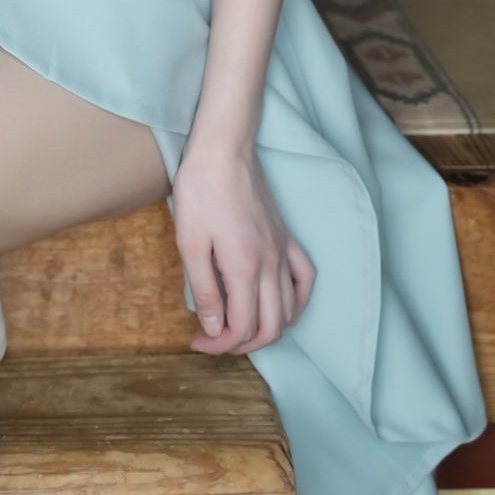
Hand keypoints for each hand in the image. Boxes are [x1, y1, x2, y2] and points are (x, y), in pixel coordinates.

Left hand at [172, 139, 314, 355]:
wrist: (223, 149)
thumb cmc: (200, 190)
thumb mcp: (190, 242)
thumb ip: (205, 290)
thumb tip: (214, 329)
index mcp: (244, 268)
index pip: (241, 328)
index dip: (218, 345)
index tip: (197, 342)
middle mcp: (270, 264)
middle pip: (269, 328)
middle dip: (242, 345)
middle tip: (214, 341)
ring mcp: (282, 250)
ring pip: (288, 310)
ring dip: (267, 329)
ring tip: (238, 328)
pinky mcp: (286, 237)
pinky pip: (304, 278)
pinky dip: (296, 302)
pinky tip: (282, 307)